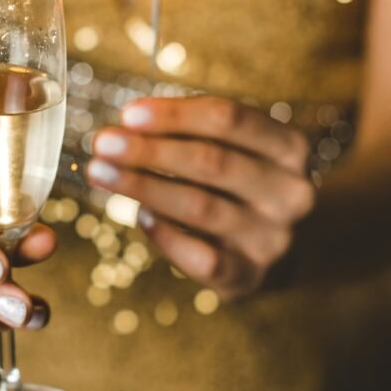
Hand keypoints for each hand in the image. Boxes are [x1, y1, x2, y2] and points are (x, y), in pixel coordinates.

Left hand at [87, 97, 314, 299]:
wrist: (273, 246)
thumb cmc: (237, 183)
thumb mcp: (231, 147)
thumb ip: (189, 132)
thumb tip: (127, 127)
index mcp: (288, 147)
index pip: (229, 120)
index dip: (175, 115)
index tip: (128, 115)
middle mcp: (289, 193)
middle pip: (212, 162)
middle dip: (149, 151)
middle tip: (103, 144)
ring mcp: (272, 238)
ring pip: (200, 207)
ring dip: (143, 187)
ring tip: (101, 173)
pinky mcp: (248, 275)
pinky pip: (200, 257)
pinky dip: (165, 235)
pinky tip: (141, 217)